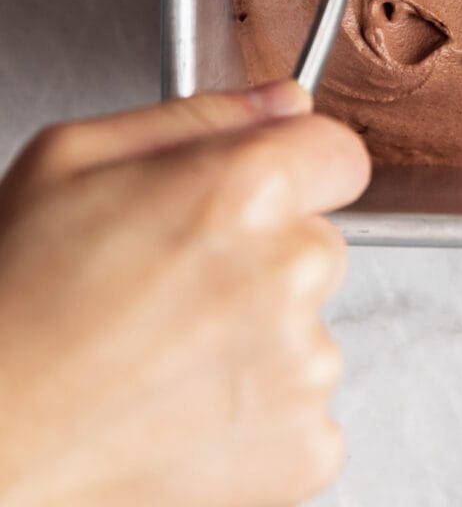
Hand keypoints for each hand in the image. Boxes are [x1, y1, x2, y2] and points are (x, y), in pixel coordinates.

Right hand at [0, 84, 370, 506]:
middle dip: (264, 259)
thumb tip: (283, 103)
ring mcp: (303, 366)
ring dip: (257, 341)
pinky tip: (181, 409)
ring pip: (308, 330)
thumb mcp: (73, 160)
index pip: (340, 154)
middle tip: (171, 292)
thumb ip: (198, 117)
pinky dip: (257, 417)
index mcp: (244, 190)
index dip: (297, 172)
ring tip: (162, 359)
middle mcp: (289, 272)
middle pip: (319, 244)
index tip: (261, 200)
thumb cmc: (13, 303)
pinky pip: (305, 411)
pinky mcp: (305, 448)